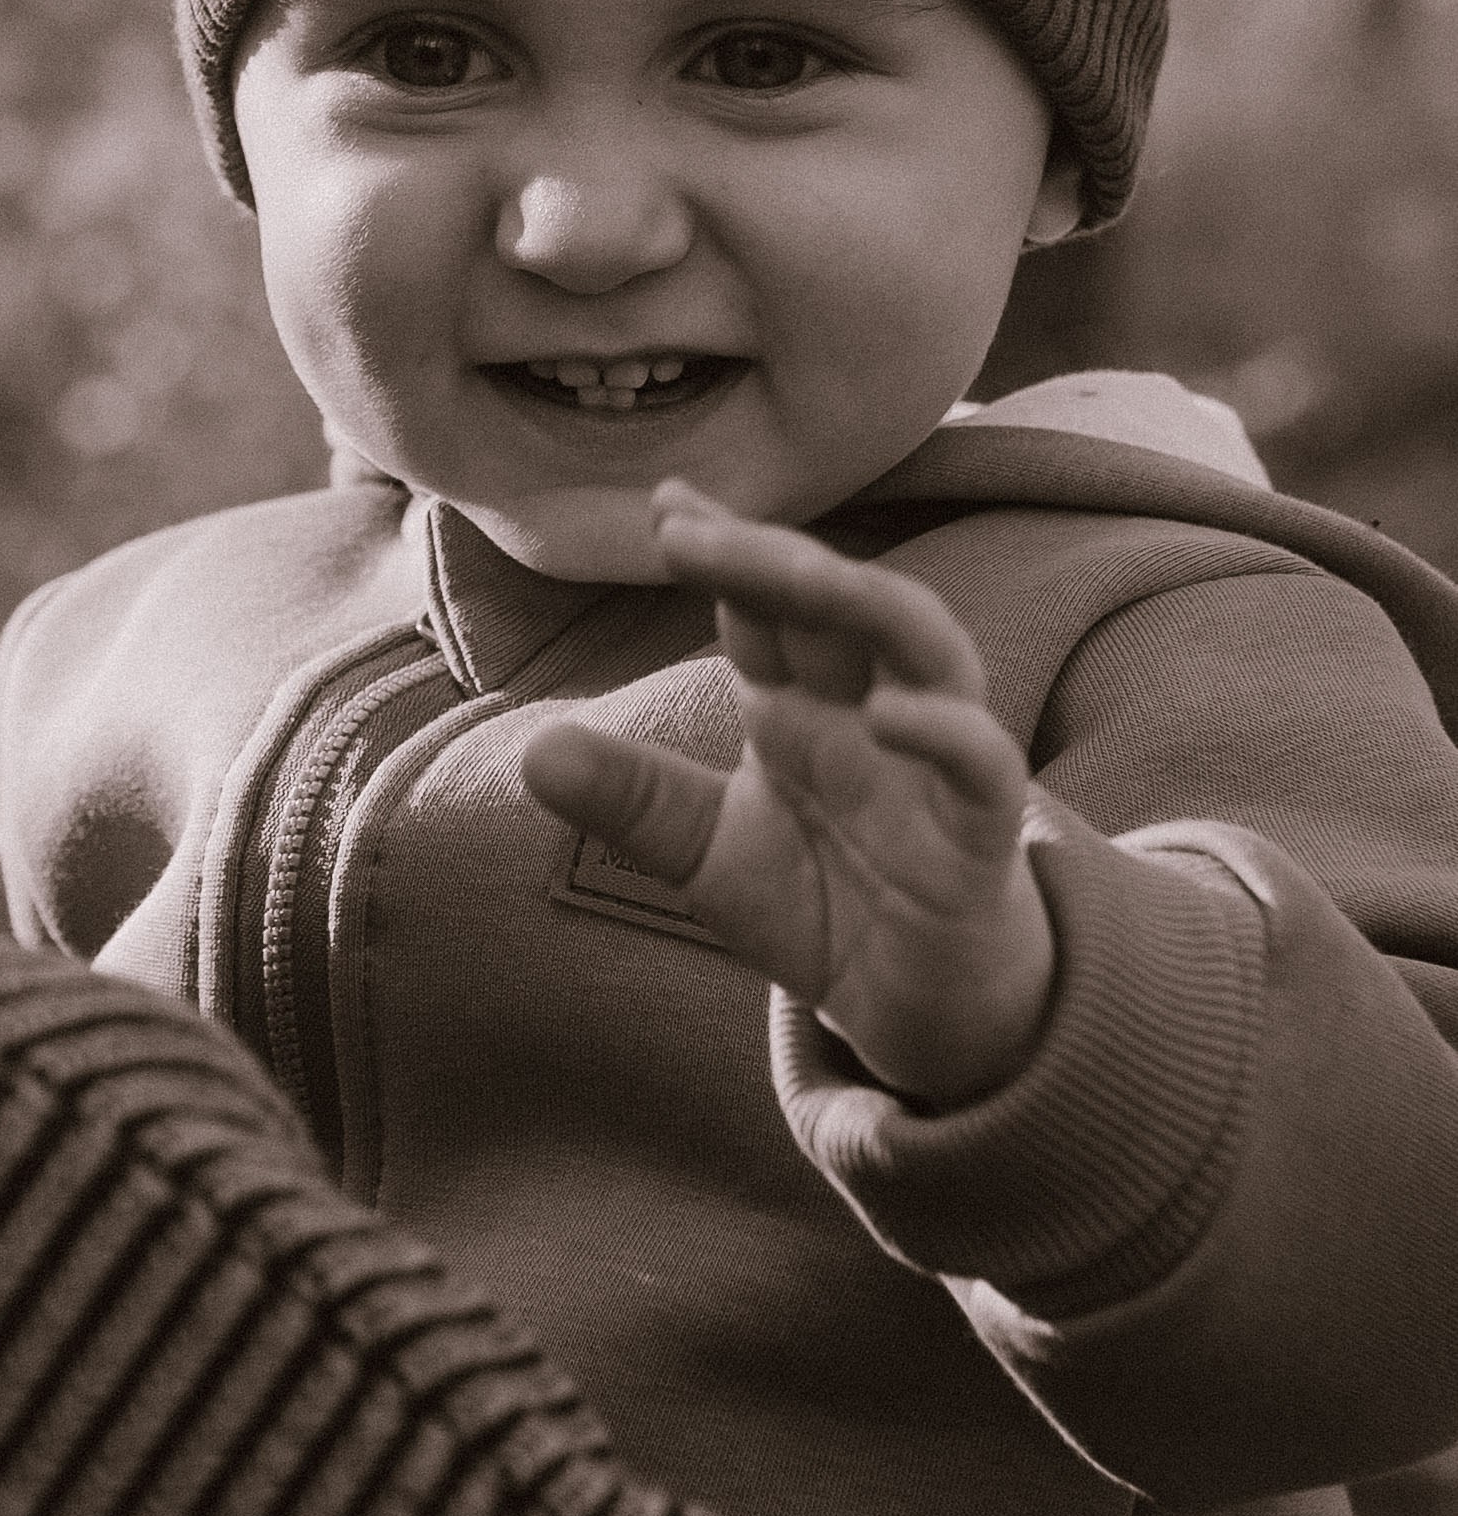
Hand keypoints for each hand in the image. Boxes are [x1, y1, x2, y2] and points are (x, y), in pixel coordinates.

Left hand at [521, 480, 1055, 1107]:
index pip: (761, 604)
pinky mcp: (983, 831)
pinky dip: (944, 730)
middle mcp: (871, 710)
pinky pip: (983, 762)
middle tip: (685, 528)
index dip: (721, 549)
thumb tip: (532, 752)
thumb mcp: (709, 855)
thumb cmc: (827, 905)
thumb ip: (635, 801)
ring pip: (924, 646)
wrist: (922, 1011)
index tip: (662, 504)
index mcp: (803, 704)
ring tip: (788, 572)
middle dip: (767, 556)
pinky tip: (886, 713)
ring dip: (860, 600)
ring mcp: (936, 762)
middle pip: (834, 602)